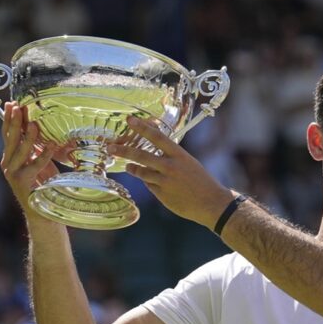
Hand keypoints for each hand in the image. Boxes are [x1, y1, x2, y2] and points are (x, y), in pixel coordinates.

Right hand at [0, 102, 58, 218]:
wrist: (42, 213)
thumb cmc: (43, 186)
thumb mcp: (40, 163)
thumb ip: (36, 149)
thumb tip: (40, 129)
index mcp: (10, 158)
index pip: (8, 135)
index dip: (9, 119)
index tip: (13, 104)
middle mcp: (8, 164)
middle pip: (10, 139)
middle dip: (14, 122)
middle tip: (18, 107)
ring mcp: (13, 174)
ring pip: (19, 151)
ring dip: (28, 137)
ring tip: (35, 124)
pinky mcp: (23, 182)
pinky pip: (34, 166)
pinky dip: (43, 155)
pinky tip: (51, 145)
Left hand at [107, 116, 233, 227]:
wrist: (212, 203)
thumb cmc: (202, 181)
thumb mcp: (189, 163)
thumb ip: (172, 156)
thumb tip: (155, 147)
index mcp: (180, 156)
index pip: (158, 137)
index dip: (143, 128)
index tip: (130, 120)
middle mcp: (171, 167)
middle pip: (141, 155)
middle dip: (123, 150)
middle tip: (110, 147)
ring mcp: (165, 182)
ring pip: (141, 172)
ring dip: (132, 168)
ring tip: (127, 166)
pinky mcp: (162, 195)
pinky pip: (149, 185)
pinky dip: (148, 182)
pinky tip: (152, 182)